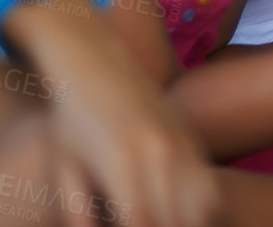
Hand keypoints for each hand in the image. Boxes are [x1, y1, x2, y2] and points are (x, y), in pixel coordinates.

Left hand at [18, 0, 221, 226]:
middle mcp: (158, 153)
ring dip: (189, 222)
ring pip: (204, 206)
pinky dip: (202, 209)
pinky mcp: (190, 136)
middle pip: (178, 220)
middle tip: (145, 223)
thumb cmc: (70, 118)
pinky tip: (181, 216)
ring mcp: (179, 141)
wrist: (93, 61)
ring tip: (168, 222)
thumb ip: (77, 212)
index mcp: (121, 164)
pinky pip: (209, 185)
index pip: (143, 223)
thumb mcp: (63, 167)